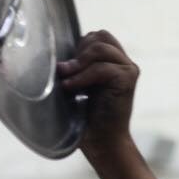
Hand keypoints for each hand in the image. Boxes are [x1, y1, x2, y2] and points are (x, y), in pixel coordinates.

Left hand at [58, 30, 138, 153]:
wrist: (102, 143)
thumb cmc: (86, 119)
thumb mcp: (77, 86)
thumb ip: (74, 67)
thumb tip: (51, 53)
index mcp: (113, 61)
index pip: (96, 37)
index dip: (79, 46)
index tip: (66, 68)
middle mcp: (124, 62)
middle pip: (100, 36)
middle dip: (79, 51)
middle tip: (66, 72)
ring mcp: (128, 69)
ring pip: (100, 48)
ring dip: (79, 63)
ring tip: (65, 78)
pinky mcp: (127, 79)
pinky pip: (102, 68)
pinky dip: (83, 76)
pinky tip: (70, 88)